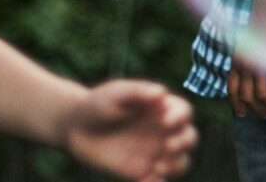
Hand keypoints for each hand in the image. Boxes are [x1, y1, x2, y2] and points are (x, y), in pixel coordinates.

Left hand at [62, 80, 196, 181]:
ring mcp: (154, 152)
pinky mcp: (141, 171)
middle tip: (166, 147)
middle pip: (189, 138)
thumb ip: (138, 91)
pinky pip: (158, 181)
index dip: (180, 118)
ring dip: (176, 166)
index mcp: (162, 109)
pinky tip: (146, 180)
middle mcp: (163, 132)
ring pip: (181, 162)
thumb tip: (162, 93)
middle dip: (183, 143)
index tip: (165, 121)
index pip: (184, 112)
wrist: (76, 128)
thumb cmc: (99, 104)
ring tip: (158, 167)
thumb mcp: (116, 93)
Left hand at [227, 11, 265, 118]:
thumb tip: (254, 73)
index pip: (232, 90)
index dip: (236, 105)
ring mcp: (259, 66)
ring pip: (262, 96)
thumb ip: (249, 58)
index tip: (242, 114)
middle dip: (257, 109)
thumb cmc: (263, 24)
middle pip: (247, 97)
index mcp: (236, 61)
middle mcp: (245, 66)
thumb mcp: (249, 43)